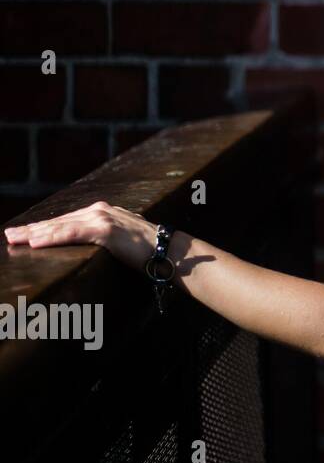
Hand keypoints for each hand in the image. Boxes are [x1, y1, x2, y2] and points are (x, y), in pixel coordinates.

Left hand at [5, 201, 158, 270]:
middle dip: (32, 229)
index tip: (23, 233)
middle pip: (58, 221)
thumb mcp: (121, 241)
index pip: (66, 220)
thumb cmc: (148, 251)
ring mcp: (102, 218)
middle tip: (9, 235)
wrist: (169, 251)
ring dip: (35, 233)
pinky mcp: (105, 230)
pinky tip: (35, 242)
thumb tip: (90, 250)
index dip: (43, 227)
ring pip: (61, 226)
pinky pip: (72, 233)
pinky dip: (52, 237)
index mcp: (103, 212)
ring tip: (14, 239)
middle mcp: (100, 211)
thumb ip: (104, 239)